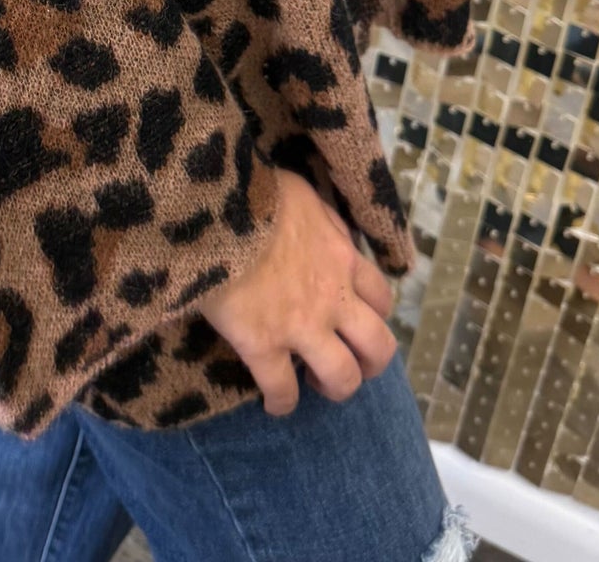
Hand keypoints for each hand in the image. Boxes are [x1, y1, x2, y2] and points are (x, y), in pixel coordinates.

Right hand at [196, 165, 397, 415]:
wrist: (217, 211)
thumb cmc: (256, 194)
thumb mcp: (304, 194)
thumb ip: (323, 220)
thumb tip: (328, 233)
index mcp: (343, 258)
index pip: (381, 298)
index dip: (374, 315)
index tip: (354, 320)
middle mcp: (334, 298)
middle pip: (378, 347)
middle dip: (370, 363)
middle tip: (352, 364)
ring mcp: (302, 327)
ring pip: (342, 378)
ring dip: (335, 387)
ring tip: (317, 385)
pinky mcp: (264, 346)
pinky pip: (282, 390)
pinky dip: (281, 403)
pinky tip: (274, 404)